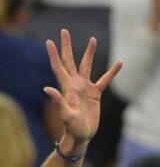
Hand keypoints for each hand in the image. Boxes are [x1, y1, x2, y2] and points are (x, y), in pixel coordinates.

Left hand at [44, 29, 122, 148]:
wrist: (80, 136)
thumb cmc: (71, 128)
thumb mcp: (65, 114)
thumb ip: (57, 101)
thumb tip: (46, 88)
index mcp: (66, 87)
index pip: (58, 67)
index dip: (54, 54)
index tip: (49, 41)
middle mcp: (74, 84)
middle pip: (70, 60)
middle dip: (66, 46)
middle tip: (64, 31)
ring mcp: (84, 88)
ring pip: (87, 66)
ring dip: (89, 53)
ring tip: (93, 39)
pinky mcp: (95, 94)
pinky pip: (105, 80)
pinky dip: (112, 72)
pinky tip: (120, 63)